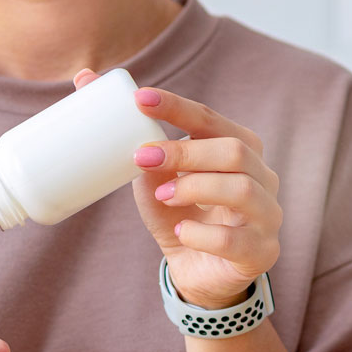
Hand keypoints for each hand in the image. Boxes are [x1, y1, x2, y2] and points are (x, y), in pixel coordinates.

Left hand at [74, 69, 281, 309]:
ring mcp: (266, 215)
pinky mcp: (260, 252)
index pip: (211, 119)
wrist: (197, 271)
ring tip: (162, 196)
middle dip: (185, 152)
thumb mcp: (154, 178)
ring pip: (241, 190)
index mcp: (240, 148)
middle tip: (142, 158)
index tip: (139, 99)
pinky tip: (181, 233)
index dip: (177, 107)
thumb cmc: (179, 214)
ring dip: (194, 188)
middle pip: (234, 150)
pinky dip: (202, 235)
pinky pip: (234, 240)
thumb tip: (85, 80)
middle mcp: (262, 176)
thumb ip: (134, 139)